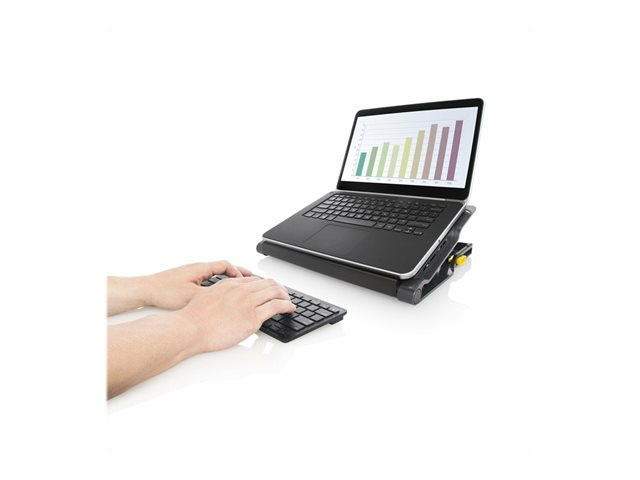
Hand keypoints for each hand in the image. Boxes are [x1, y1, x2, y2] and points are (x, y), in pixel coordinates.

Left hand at [143, 260, 250, 309]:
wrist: (145, 290)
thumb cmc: (164, 291)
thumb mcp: (192, 295)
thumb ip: (211, 296)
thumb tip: (227, 299)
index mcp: (200, 268)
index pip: (225, 265)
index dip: (238, 272)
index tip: (246, 280)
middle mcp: (196, 269)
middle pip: (221, 268)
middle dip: (235, 274)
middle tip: (248, 279)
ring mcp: (190, 274)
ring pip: (213, 274)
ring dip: (225, 279)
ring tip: (234, 288)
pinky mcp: (184, 281)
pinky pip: (205, 280)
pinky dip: (214, 285)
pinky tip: (215, 295)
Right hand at [176, 276, 295, 352]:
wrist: (190, 329)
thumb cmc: (193, 319)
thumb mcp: (206, 297)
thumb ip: (220, 295)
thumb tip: (227, 302)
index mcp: (229, 284)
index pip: (254, 280)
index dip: (265, 284)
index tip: (270, 289)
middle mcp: (240, 290)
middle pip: (268, 283)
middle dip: (279, 288)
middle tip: (284, 294)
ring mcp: (247, 302)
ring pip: (275, 292)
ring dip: (286, 296)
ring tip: (290, 301)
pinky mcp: (252, 317)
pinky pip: (276, 306)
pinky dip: (287, 306)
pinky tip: (290, 308)